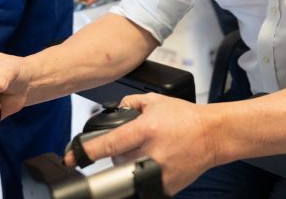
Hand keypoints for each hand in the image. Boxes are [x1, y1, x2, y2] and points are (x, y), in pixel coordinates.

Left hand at [64, 93, 217, 194]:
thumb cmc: (187, 118)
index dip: (88, 152)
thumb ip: (130, 102)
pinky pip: (144, 182)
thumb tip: (114, 110)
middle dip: (118, 153)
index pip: (109, 144)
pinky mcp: (166, 186)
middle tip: (133, 144)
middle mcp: (152, 153)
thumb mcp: (156, 101)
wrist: (213, 135)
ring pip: (128, 173)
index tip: (72, 157)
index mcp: (147, 130)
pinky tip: (158, 160)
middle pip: (117, 161)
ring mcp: (160, 172)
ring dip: (131, 164)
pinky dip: (145, 172)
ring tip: (148, 151)